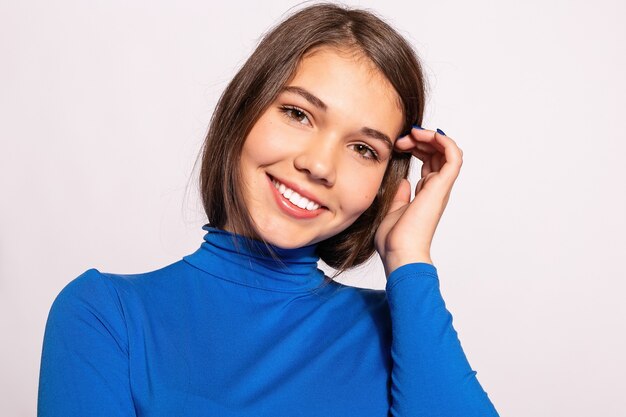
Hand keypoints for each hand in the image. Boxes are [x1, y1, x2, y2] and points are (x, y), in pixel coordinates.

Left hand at [375, 127, 462, 277]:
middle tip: (401, 139)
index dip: (417, 148)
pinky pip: (454, 156)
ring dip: (431, 137)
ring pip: (448, 151)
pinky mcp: (441, 187)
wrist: (400, 253)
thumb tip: (403, 182)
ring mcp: (440, 188)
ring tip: (412, 134)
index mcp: (426, 194)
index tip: (398, 145)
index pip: (430, 163)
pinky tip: (424, 135)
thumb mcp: (393, 211)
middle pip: (438, 154)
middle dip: (421, 139)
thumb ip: (399, 196)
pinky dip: (444, 141)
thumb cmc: (395, 240)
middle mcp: (436, 189)